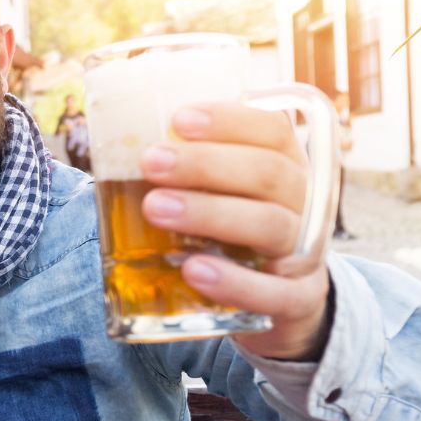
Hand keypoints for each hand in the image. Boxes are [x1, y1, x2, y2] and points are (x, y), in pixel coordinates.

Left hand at [139, 103, 331, 360]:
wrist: (288, 301)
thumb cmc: (241, 232)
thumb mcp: (228, 195)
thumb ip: (189, 172)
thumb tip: (114, 144)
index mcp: (289, 167)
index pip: (272, 132)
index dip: (230, 121)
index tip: (178, 119)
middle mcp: (306, 204)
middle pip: (268, 174)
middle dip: (205, 164)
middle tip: (150, 161)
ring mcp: (306, 253)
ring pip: (269, 225)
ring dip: (210, 214)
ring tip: (154, 208)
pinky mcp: (299, 300)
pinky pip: (276, 293)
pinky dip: (236, 283)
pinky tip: (194, 272)